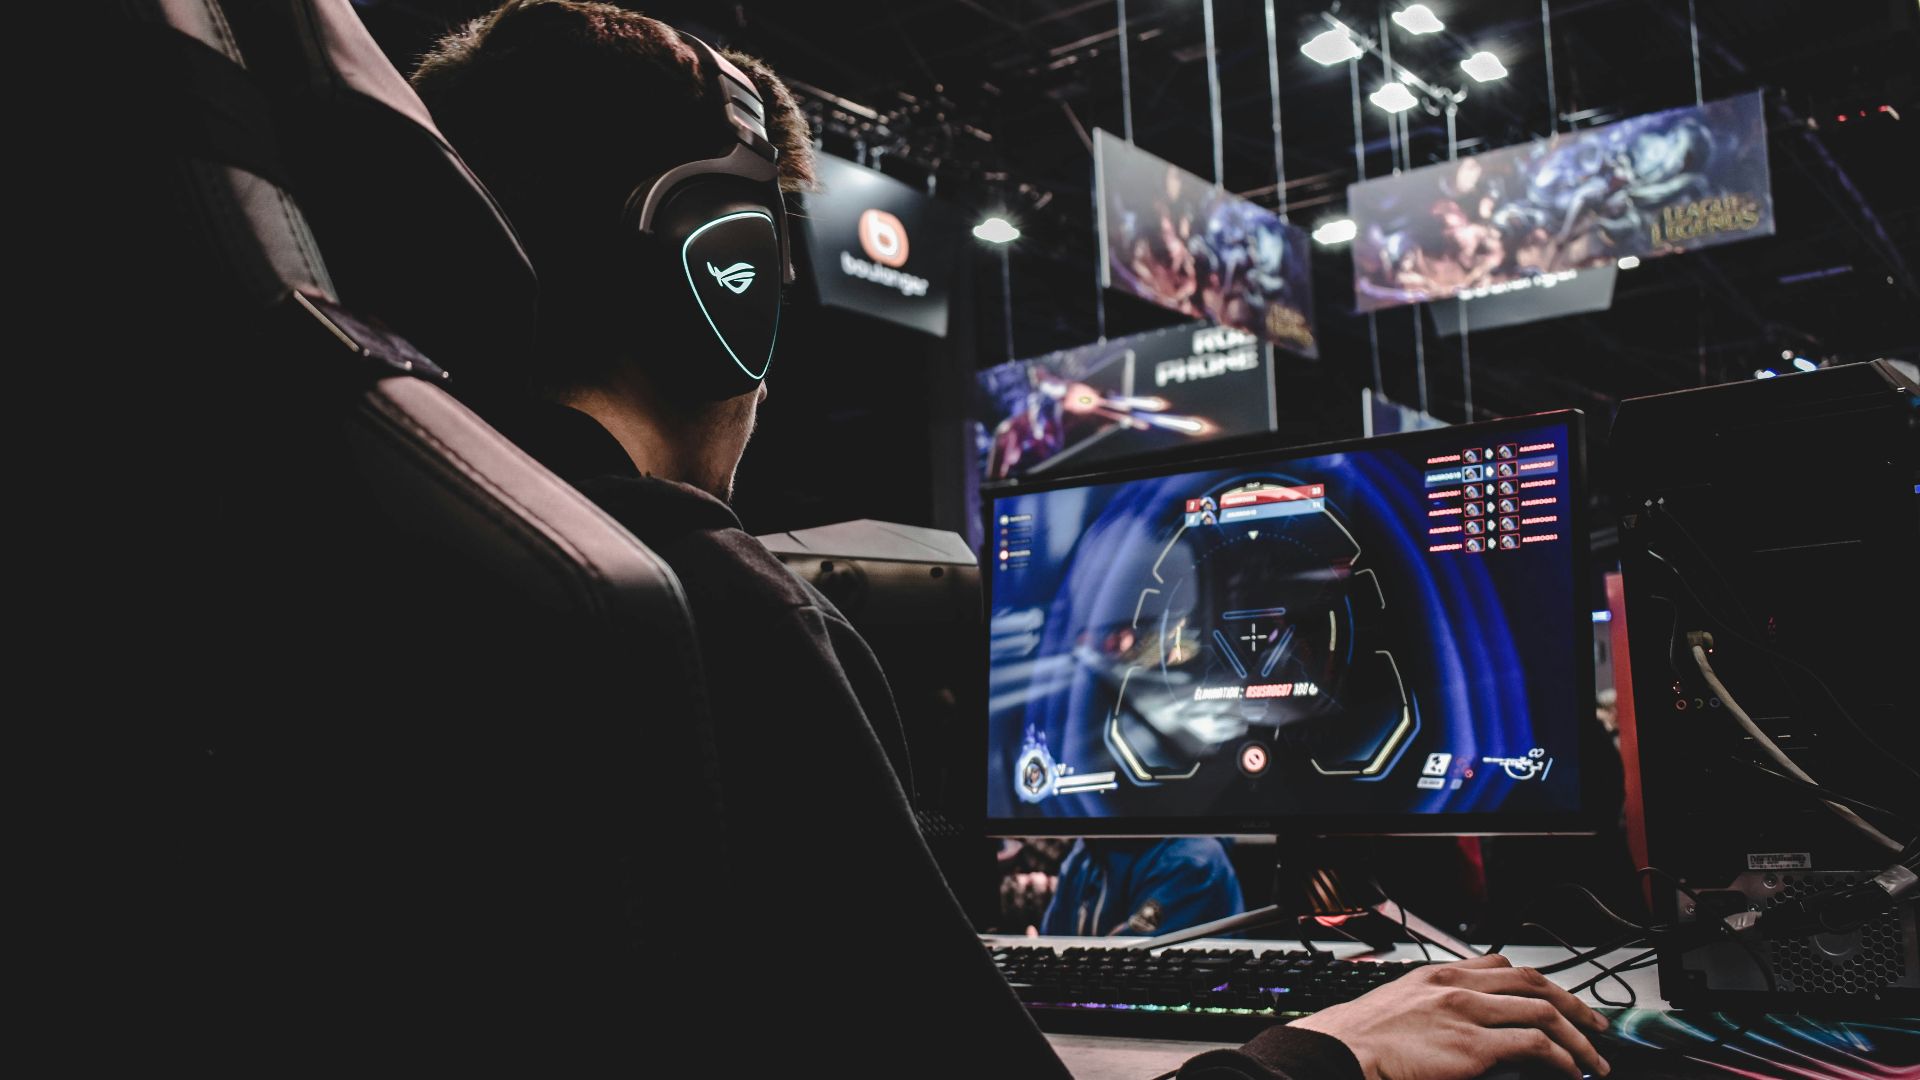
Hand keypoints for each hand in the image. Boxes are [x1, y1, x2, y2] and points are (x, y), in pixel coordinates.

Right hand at [1288, 953, 1609, 1079]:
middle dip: (1573, 1004)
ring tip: (1593, 1058)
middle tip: (1595, 1025)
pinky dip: (1561, 1058)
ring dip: (1578, 1037)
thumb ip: (1437, 1004)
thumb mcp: (1400, 1003)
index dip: (1540, 983)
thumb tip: (1467, 1023)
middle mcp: (1459, 986)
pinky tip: (1570, 1071)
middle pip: (1533, 983)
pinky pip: (1535, 1045)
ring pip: (1544, 1012)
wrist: (1341, 1051)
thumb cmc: (1363, 1038)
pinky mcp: (1474, 1047)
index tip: (1556, 999)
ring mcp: (1468, 1013)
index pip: (1503, 965)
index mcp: (1440, 974)